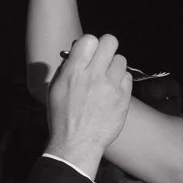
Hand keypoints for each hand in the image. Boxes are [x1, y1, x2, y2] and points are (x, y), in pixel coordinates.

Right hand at [46, 33, 131, 177]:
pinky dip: (121, 81)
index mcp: (73, 71)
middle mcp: (94, 75)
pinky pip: (128, 77)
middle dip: (106, 47)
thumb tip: (76, 53)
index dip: (90, 44)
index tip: (89, 52)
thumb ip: (67, 68)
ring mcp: (110, 86)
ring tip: (107, 78)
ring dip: (114, 66)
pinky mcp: (123, 98)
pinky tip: (112, 91)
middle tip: (103, 59)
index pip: (89, 39)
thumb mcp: (55, 89)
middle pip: (110, 42)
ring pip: (121, 59)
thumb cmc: (62, 118)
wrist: (76, 144)